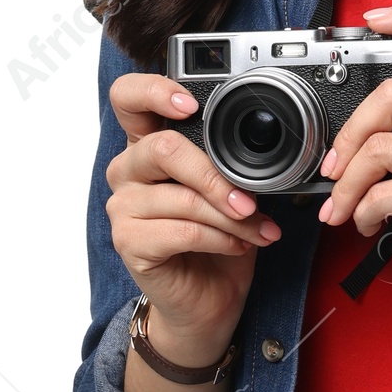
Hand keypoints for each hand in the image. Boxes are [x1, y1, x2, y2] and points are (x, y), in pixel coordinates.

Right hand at [104, 73, 280, 366]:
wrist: (210, 299)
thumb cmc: (222, 236)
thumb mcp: (233, 188)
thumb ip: (232, 160)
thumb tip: (268, 143)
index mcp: (150, 143)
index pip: (129, 97)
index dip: (155, 91)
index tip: (193, 104)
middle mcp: (128, 169)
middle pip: (162, 148)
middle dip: (216, 174)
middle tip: (251, 200)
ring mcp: (123, 206)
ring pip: (181, 196)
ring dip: (231, 216)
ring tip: (259, 228)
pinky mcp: (129, 242)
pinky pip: (182, 231)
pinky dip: (221, 238)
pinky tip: (239, 244)